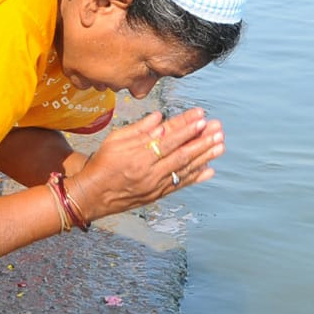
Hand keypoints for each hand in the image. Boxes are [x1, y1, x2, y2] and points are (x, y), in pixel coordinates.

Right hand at [66, 108, 224, 221]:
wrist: (92, 195)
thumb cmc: (101, 164)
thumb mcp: (114, 140)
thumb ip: (138, 130)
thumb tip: (160, 118)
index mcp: (138, 157)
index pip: (168, 140)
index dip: (186, 129)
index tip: (201, 118)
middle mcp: (149, 173)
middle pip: (181, 155)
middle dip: (202, 141)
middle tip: (218, 130)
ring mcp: (155, 186)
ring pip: (184, 169)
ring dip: (204, 157)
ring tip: (221, 145)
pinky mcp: (157, 195)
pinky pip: (179, 185)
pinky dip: (196, 177)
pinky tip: (210, 170)